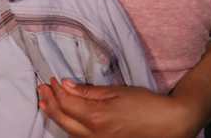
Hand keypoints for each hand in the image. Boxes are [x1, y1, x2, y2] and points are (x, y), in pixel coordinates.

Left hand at [38, 79, 193, 137]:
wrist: (168, 124)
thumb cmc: (145, 104)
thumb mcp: (116, 92)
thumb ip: (88, 91)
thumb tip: (66, 84)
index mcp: (96, 117)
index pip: (66, 103)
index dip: (56, 90)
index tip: (52, 78)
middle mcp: (93, 135)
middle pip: (62, 119)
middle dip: (49, 103)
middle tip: (42, 89)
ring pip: (68, 131)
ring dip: (55, 115)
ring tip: (46, 102)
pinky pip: (78, 137)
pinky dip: (67, 126)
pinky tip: (64, 118)